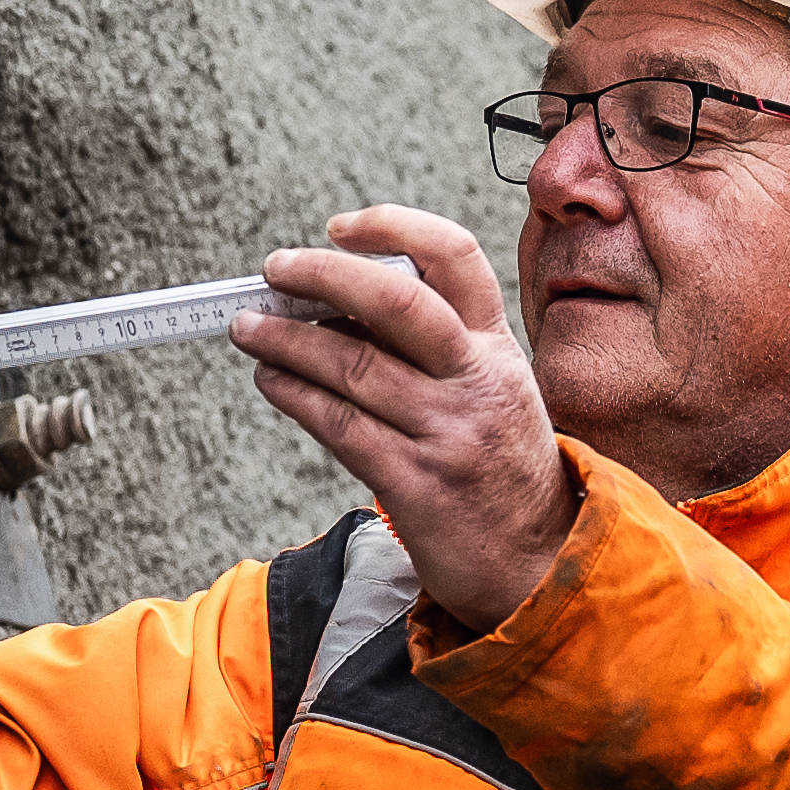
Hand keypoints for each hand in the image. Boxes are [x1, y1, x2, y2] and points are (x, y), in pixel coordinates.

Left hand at [234, 203, 577, 630]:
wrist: (540, 562)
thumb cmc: (501, 468)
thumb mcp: (495, 390)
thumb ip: (437, 347)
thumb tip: (337, 301)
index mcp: (497, 348)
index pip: (455, 258)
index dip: (394, 226)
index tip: (339, 227)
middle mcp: (476, 381)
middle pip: (396, 301)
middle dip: (324, 275)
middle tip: (274, 269)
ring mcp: (447, 433)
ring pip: (353, 365)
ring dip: (287, 339)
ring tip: (249, 327)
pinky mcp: (416, 483)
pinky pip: (341, 426)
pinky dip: (295, 395)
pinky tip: (271, 380)